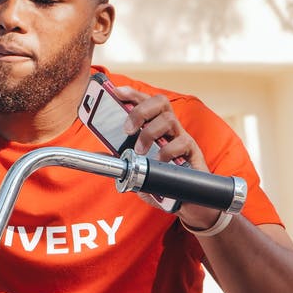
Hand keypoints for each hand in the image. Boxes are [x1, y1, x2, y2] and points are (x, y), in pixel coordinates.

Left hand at [109, 86, 219, 228]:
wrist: (184, 200)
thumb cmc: (161, 179)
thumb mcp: (138, 169)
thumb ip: (123, 159)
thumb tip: (100, 155)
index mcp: (154, 126)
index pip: (145, 101)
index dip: (132, 93)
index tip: (117, 92)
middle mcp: (169, 128)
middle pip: (160, 102)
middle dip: (141, 110)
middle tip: (127, 129)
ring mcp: (182, 137)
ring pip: (169, 120)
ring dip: (149, 133)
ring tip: (140, 150)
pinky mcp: (192, 152)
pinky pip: (182, 142)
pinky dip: (167, 151)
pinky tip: (160, 161)